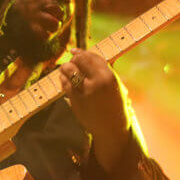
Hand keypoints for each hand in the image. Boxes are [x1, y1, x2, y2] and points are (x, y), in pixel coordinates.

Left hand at [59, 48, 128, 171]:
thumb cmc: (115, 106)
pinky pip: (64, 84)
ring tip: (66, 70)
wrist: (111, 129)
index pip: (91, 57)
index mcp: (109, 77)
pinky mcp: (75, 100)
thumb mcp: (115, 86)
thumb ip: (104, 71)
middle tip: (71, 62)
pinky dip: (63, 80)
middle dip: (73, 60)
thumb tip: (88, 56)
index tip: (74, 51)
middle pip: (78, 61)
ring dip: (65, 68)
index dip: (81, 52)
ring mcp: (84, 92)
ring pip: (68, 70)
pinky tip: (65, 80)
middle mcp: (96, 82)